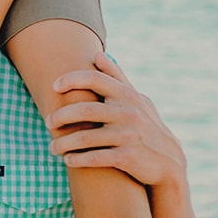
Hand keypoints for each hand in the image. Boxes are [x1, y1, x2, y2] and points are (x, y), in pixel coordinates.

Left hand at [48, 53, 186, 188]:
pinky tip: (68, 160)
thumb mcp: (136, 100)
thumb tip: (97, 54)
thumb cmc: (145, 126)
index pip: (95, 79)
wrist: (169, 162)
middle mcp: (129, 113)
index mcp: (128, 96)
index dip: (71, 79)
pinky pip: (95, 157)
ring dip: (63, 143)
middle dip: (60, 116)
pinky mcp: (129, 157)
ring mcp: (129, 135)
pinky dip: (77, 159)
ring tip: (52, 148)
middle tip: (47, 122)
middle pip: (84, 110)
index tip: (53, 86)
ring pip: (86, 137)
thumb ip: (116, 77)